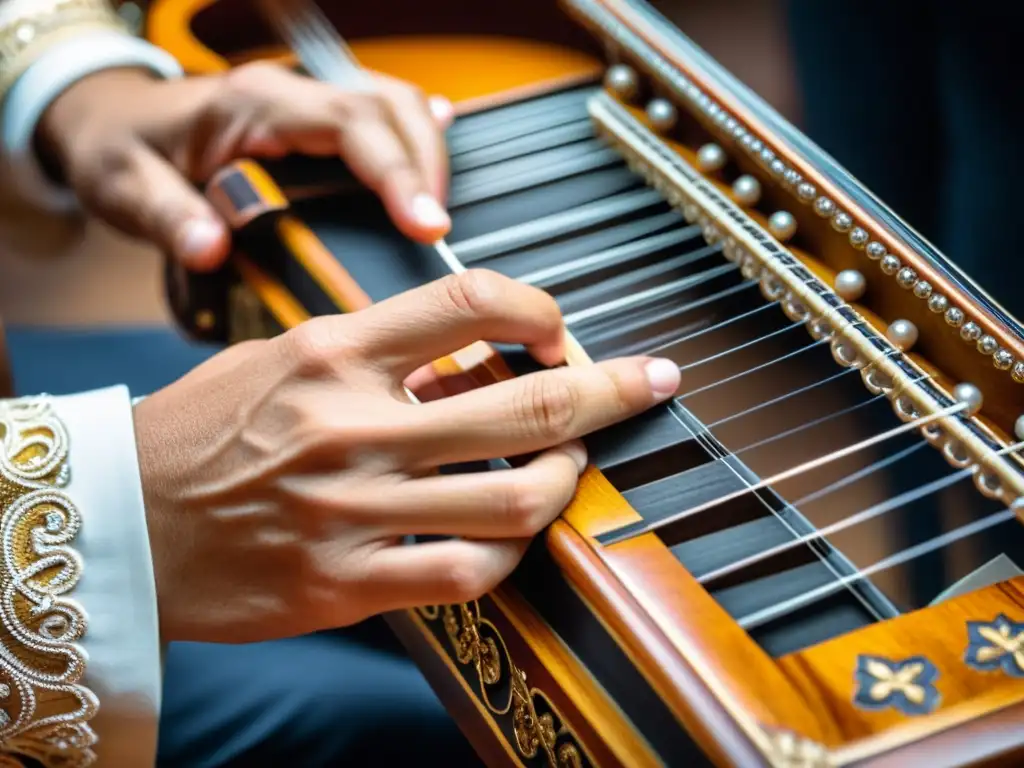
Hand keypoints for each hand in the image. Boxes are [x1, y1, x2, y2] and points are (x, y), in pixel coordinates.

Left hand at [36, 63, 453, 270]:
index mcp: (253, 105)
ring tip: (437, 213)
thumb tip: (210, 248)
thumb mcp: (125, 186)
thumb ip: (165, 217)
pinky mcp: (316, 120)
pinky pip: (380, 114)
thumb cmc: (124, 149)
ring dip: (427, 152)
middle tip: (439, 231)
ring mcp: (307, 102)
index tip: (425, 222)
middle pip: (388, 106)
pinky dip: (415, 137)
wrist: (114, 121)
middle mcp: (289, 93)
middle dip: (427, 163)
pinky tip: (435, 162)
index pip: (349, 124)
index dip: (396, 170)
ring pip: (394, 104)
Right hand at [133, 270, 680, 643]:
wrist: (123, 521)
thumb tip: (476, 352)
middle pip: (522, 405)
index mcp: (332, 353)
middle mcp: (349, 426)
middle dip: (610, 390)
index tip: (565, 331)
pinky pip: (466, 575)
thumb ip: (376, 352)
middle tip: (652, 382)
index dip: (543, 311)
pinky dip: (510, 556)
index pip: (471, 302)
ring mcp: (351, 511)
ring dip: (565, 480)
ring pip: (513, 500)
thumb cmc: (204, 430)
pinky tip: (512, 539)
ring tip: (573, 467)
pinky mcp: (344, 583)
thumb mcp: (281, 358)